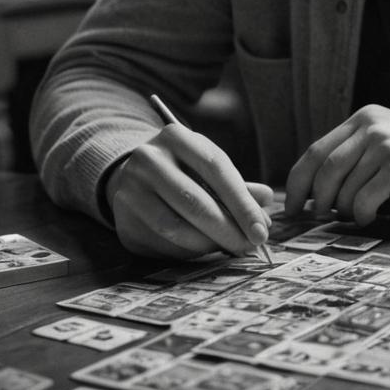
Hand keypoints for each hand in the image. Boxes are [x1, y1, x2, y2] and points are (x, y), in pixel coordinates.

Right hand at [105, 124, 272, 258]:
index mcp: (176, 137)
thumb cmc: (184, 171)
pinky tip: (203, 249)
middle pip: (195, 202)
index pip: (215, 168)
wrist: (134, 176)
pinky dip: (188, 252)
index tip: (261, 230)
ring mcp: (130, 190)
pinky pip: (161, 244)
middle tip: (250, 247)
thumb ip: (238, 186)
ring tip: (229, 247)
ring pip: (176, 228)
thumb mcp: (209, 167)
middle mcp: (148, 159)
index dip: (241, 203)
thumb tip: (267, 200)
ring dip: (209, 244)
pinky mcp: (122, 220)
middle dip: (228, 230)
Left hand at [284, 105, 389, 225]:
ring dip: (344, 210)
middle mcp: (373, 126)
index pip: (316, 151)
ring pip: (342, 188)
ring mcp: (387, 144)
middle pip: (323, 170)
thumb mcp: (389, 146)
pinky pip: (363, 200)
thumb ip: (356, 157)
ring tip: (357, 215)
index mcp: (366, 119)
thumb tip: (314, 192)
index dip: (297, 183)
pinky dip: (362, 215)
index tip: (291, 207)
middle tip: (317, 220)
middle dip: (315, 201)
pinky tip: (371, 217)